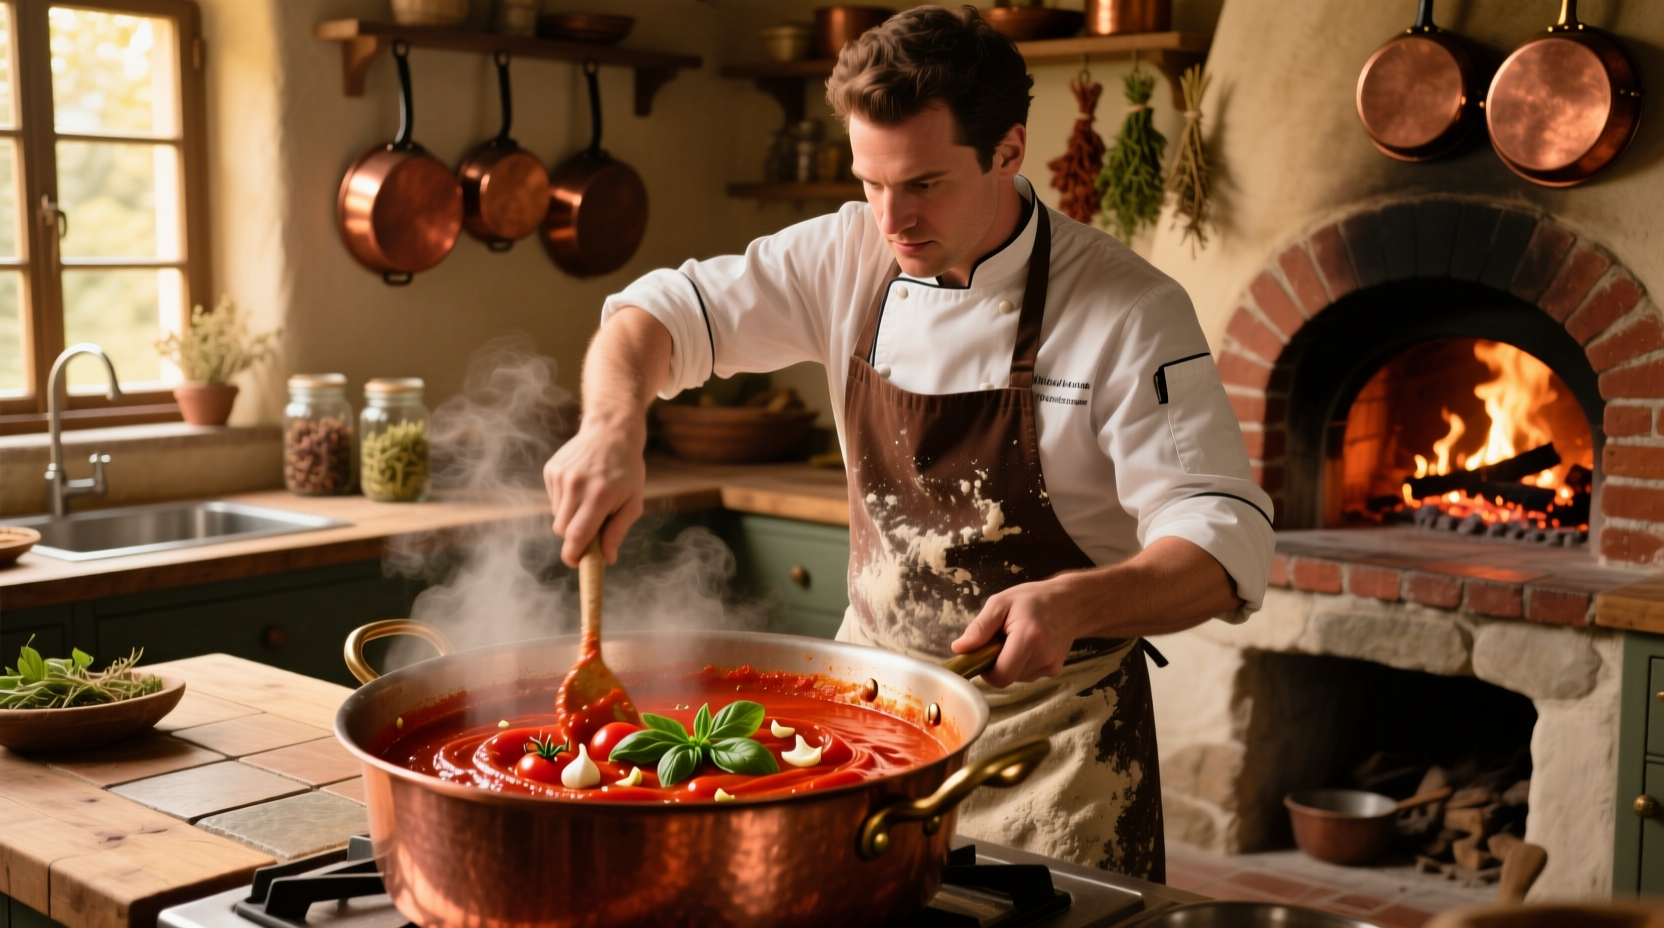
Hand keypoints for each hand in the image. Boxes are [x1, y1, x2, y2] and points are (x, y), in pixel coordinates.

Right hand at [543, 419, 646, 567]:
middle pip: (562, 530)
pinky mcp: (551, 470)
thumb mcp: (633, 501)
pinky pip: (553, 499)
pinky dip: (565, 501)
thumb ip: (618, 531)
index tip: (575, 563)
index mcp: (600, 495)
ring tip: (590, 499)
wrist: (611, 432)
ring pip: (557, 515)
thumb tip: (606, 558)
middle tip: (591, 529)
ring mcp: (561, 476)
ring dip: (571, 517)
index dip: (573, 555)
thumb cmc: (627, 470)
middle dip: (574, 537)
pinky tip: (580, 486)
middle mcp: (577, 485)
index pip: (577, 535)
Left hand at [950, 572, 1095, 687]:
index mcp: (1029, 638)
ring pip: (1016, 677)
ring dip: (1009, 662)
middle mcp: (1043, 656)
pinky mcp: (1054, 670)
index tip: (983, 653)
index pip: (1000, 675)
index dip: (985, 669)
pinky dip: (1021, 663)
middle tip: (1000, 640)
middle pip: (1006, 678)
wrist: (1071, 602)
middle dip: (996, 664)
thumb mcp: (1001, 603)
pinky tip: (1028, 645)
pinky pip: (1027, 674)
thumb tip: (959, 649)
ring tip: (1017, 638)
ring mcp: (1051, 666)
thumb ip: (979, 628)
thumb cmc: (1034, 599)